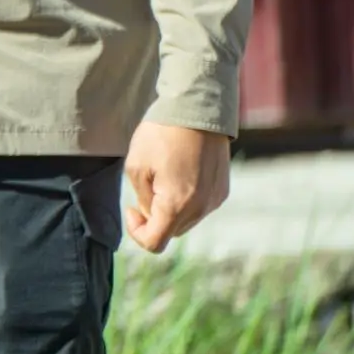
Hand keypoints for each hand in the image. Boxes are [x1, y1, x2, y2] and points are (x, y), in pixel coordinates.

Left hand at [124, 122, 230, 252]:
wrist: (197, 110)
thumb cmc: (161, 136)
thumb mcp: (136, 166)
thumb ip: (143, 199)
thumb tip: (152, 214)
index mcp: (176, 205)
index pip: (154, 242)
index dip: (136, 231)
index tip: (131, 208)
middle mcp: (201, 208)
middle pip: (171, 231)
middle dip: (154, 217)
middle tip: (146, 187)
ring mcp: (215, 200)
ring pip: (186, 220)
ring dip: (171, 208)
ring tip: (164, 175)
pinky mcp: (222, 190)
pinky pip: (200, 206)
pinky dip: (186, 199)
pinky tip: (180, 172)